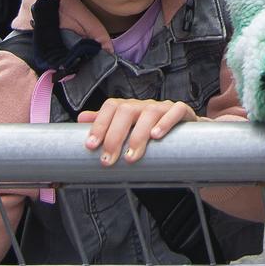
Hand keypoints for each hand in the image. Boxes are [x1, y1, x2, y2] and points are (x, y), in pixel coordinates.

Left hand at [79, 97, 195, 165]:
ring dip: (138, 135)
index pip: (110, 107)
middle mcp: (144, 104)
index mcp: (128, 107)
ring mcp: (163, 107)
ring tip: (131, 157)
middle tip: (109, 160)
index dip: (99, 124)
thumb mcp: (126, 129)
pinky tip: (156, 137)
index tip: (91, 146)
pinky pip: (176, 110)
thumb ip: (105, 124)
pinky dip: (166, 122)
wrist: (183, 132)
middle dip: (115, 136)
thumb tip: (81, 119)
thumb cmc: (149, 132)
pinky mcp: (182, 111)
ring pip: (150, 112)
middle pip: (127, 110)